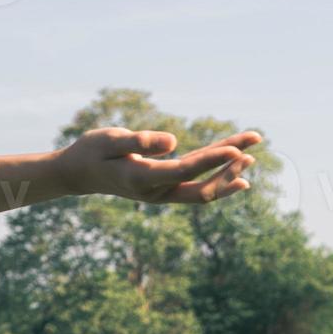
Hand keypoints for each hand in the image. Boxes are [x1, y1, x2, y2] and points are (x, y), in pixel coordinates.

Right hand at [61, 127, 258, 203]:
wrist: (79, 173)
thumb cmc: (92, 151)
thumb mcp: (109, 140)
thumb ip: (139, 141)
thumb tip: (173, 141)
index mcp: (141, 179)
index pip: (184, 171)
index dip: (212, 161)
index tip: (236, 149)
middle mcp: (156, 192)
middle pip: (201, 188)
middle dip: (228, 168)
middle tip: (253, 146)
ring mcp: (162, 194)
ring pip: (202, 189)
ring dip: (228, 173)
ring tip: (253, 153)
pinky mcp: (165, 188)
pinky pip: (196, 187)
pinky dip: (218, 178)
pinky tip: (240, 173)